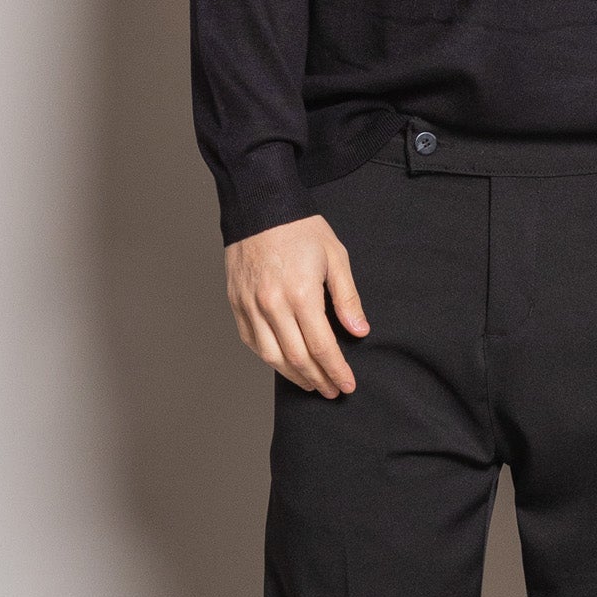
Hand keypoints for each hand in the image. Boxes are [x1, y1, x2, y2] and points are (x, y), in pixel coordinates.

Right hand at [225, 214, 368, 395]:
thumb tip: (359, 332)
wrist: (259, 206)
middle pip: (297, 358)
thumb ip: (347, 298)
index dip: (336, 371)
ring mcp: (250, 305)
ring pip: (272, 356)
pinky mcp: (236, 303)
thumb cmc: (300, 229)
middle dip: (318, 379)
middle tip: (332, 391)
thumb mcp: (335, 257)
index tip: (347, 385)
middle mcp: (272, 304)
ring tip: (311, 384)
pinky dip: (269, 359)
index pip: (322, 347)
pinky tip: (284, 364)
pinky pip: (252, 342)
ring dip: (294, 376)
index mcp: (301, 294)